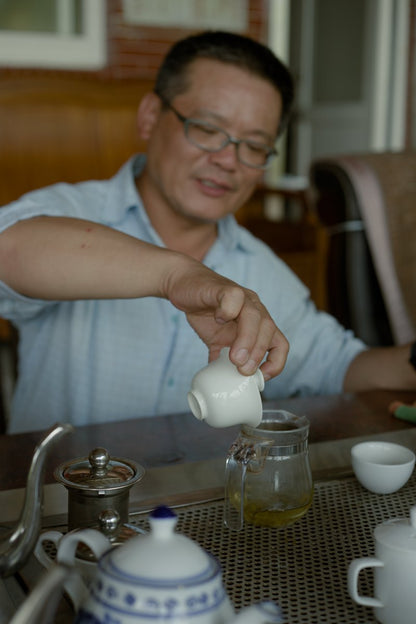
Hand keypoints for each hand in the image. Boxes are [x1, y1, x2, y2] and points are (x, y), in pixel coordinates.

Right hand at [163, 259, 288, 379]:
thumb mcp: (215, 340)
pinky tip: (218, 320)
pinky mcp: (224, 288)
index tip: (261, 377)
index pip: (280, 344)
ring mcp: (241, 297)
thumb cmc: (204, 311)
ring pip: (255, 316)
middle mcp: (255, 309)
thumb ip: (221, 358)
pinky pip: (234, 297)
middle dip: (258, 354)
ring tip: (234, 358)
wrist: (184, 284)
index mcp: (258, 324)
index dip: (276, 362)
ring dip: (248, 340)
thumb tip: (222, 383)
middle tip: (243, 370)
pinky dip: (228, 311)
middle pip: (270, 331)